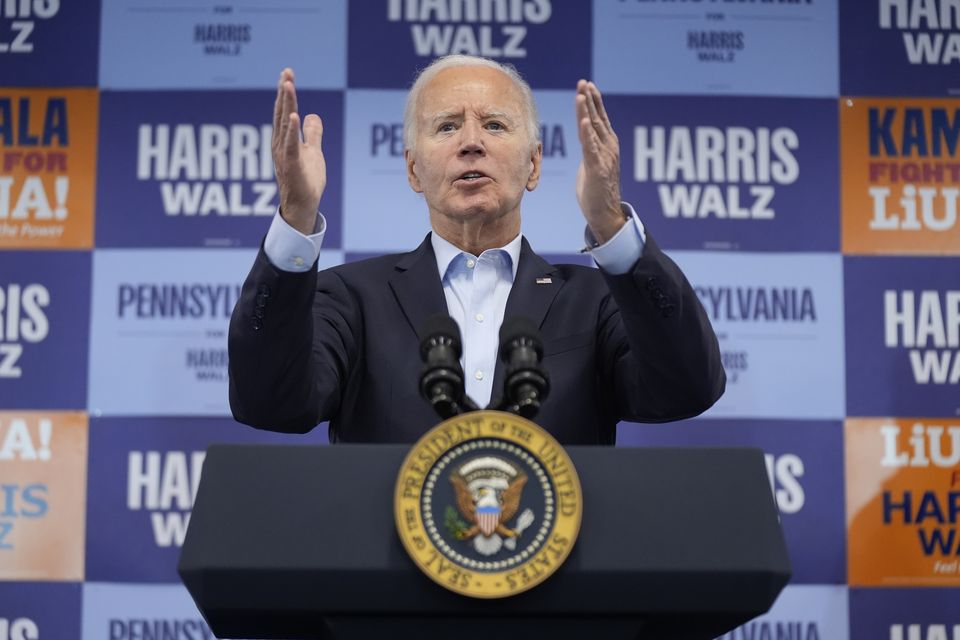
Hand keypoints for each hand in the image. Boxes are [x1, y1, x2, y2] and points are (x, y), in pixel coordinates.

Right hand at [272, 68, 325, 234]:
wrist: (303, 206)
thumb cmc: (306, 181)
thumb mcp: (313, 152)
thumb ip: (312, 134)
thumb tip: (313, 115)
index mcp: (284, 139)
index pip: (284, 111)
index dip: (286, 92)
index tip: (288, 73)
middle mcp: (280, 144)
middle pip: (281, 112)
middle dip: (284, 92)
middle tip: (287, 72)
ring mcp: (283, 154)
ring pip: (284, 124)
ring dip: (286, 104)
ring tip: (288, 85)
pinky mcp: (291, 166)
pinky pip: (290, 145)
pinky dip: (291, 130)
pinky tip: (293, 115)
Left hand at [575, 80, 623, 244]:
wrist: (605, 214)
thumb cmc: (596, 191)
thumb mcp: (591, 164)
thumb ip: (590, 149)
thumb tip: (586, 139)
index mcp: (607, 146)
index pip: (599, 119)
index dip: (593, 102)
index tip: (586, 85)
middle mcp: (609, 148)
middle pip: (597, 119)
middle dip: (590, 100)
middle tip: (583, 82)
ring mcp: (605, 158)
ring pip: (594, 130)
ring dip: (588, 111)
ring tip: (582, 94)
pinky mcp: (598, 169)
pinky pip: (591, 148)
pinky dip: (588, 133)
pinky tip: (585, 120)